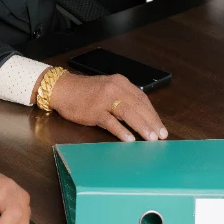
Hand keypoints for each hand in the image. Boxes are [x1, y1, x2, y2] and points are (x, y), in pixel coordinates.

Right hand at [46, 70, 168, 142]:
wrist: (62, 88)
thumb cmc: (86, 92)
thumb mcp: (108, 89)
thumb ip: (123, 99)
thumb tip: (141, 117)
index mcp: (121, 83)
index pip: (142, 99)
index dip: (153, 114)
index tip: (161, 127)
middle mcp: (115, 88)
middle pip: (138, 106)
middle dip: (151, 122)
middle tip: (161, 136)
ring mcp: (104, 99)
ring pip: (128, 113)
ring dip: (141, 127)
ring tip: (151, 139)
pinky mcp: (94, 110)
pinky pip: (111, 122)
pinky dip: (121, 131)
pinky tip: (129, 140)